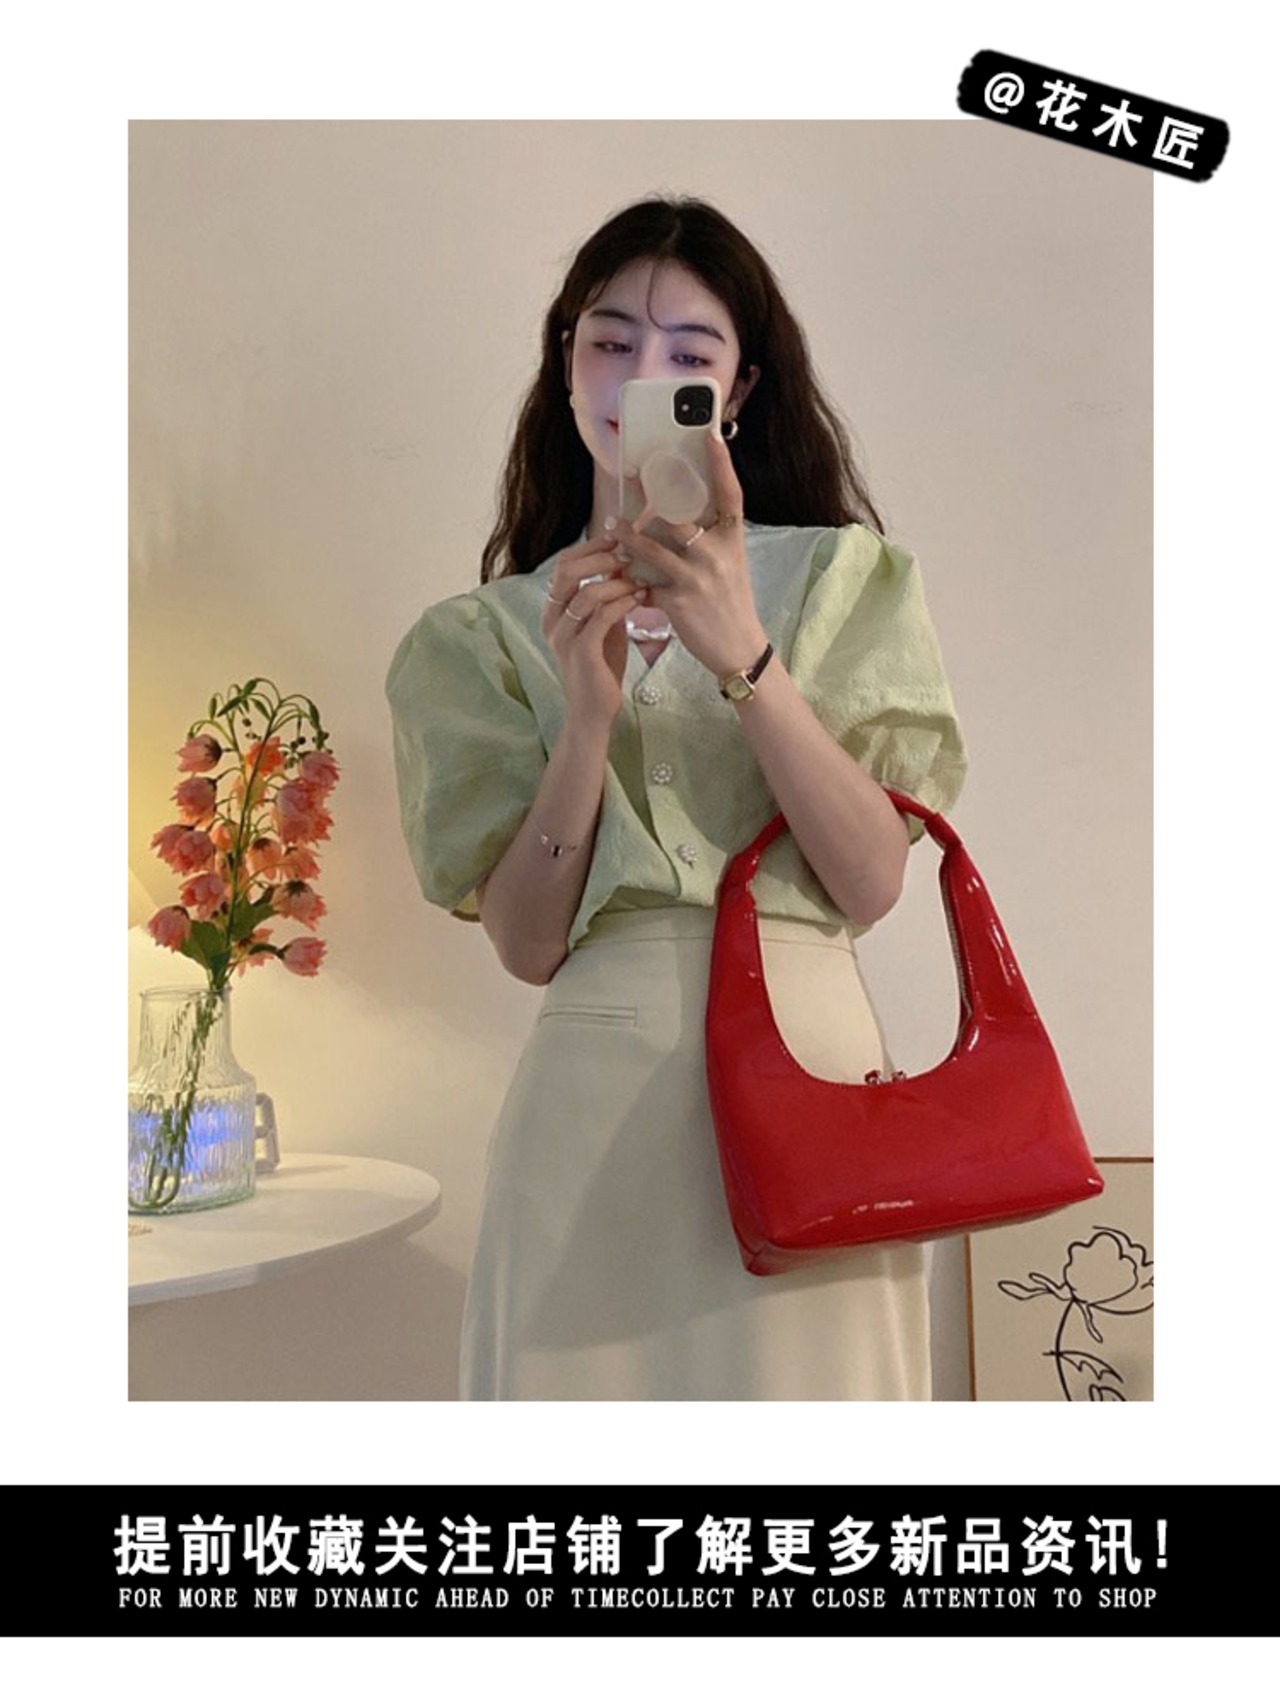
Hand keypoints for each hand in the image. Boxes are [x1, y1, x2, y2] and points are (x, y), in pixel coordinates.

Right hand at [541, 535, 646, 728]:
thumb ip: (607, 598)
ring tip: (639, 581)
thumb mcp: (604, 625)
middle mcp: (553, 621)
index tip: (617, 538)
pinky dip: (622, 604)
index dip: (589, 548)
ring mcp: (564, 638)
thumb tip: (625, 563)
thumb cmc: (601, 667)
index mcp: (554, 611)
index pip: (563, 565)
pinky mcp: (581, 654)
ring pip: (587, 595)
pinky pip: (600, 618)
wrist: (594, 712)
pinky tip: (639, 600)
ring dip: (617, 583)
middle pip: (567, 572)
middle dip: (600, 558)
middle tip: (628, 554)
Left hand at [610, 432, 767, 680]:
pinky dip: (631, 579)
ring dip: (628, 537)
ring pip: (653, 547)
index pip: (731, 493)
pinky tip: (619, 575)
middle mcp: (717, 554)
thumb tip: (678, 520)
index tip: (708, 434)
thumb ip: (711, 541)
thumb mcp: (731, 566)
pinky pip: (646, 582)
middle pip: (678, 517)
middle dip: (652, 501)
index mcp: (733, 540)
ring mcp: (698, 578)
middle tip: (631, 479)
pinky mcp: (679, 602)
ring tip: (612, 528)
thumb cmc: (732, 604)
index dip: (721, 463)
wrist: (740, 649)